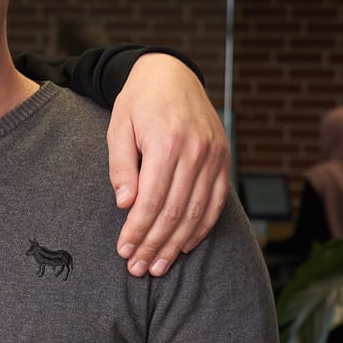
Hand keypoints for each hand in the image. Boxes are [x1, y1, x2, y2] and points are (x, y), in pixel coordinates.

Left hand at [107, 54, 229, 275]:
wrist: (171, 74)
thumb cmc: (138, 102)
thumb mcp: (118, 127)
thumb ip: (121, 166)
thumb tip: (125, 203)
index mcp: (166, 142)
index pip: (151, 200)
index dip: (137, 231)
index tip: (123, 251)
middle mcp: (196, 151)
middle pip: (175, 212)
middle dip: (154, 245)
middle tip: (138, 268)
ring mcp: (214, 156)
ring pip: (197, 213)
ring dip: (177, 244)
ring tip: (158, 266)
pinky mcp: (223, 159)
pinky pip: (216, 202)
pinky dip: (201, 228)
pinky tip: (185, 246)